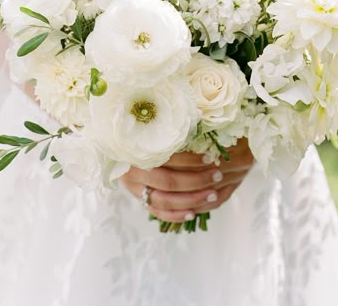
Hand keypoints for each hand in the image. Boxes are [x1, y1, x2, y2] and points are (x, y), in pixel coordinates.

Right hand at [120, 138, 253, 222]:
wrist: (119, 143)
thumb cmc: (145, 129)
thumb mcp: (155, 126)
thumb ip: (172, 129)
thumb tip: (202, 123)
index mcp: (134, 149)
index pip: (167, 159)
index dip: (191, 159)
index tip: (211, 156)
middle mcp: (131, 171)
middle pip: (167, 182)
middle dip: (196, 181)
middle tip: (218, 175)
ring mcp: (134, 188)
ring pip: (164, 201)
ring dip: (192, 200)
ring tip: (213, 195)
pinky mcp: (139, 199)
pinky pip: (158, 212)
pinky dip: (176, 215)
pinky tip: (194, 212)